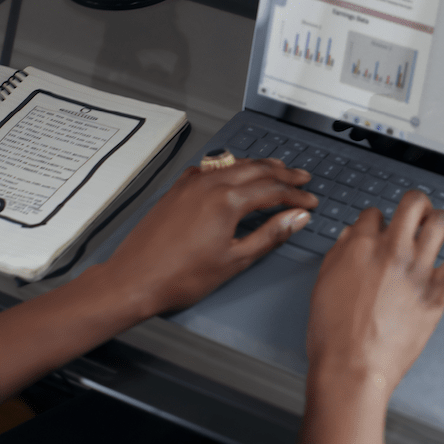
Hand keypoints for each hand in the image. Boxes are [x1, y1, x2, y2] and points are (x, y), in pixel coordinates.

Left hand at [99, 157, 318, 318]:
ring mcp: (190, 183)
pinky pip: (210, 168)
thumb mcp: (235, 260)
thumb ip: (269, 235)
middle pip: (256, 170)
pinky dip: (229, 168)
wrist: (134, 279)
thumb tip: (296, 218)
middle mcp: (209, 184)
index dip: (296, 196)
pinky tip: (233, 173)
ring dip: (258, 166)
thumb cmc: (180, 277)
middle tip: (302, 179)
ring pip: (233, 164)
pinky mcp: (177, 189)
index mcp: (227, 200)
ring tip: (276, 169)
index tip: (309, 202)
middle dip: (283, 174)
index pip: (273, 190)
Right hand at [300, 191, 443, 443]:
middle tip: (418, 213)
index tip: (381, 228)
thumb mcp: (323, 284)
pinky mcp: (437, 292)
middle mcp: (392, 250)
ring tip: (440, 228)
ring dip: (441, 221)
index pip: (374, 213)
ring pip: (441, 222)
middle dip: (416, 204)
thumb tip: (350, 237)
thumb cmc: (334, 334)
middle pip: (413, 203)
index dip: (377, 220)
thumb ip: (339, 254)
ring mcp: (418, 269)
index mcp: (360, 246)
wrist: (353, 367)